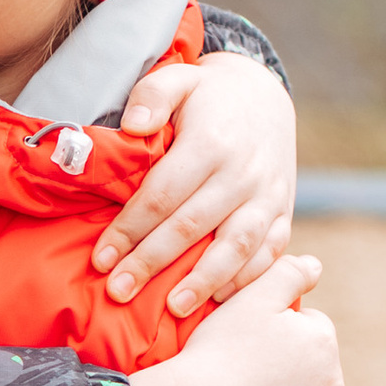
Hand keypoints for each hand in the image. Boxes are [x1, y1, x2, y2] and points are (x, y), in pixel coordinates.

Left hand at [95, 53, 295, 315]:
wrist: (264, 97)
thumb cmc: (207, 96)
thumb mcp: (179, 78)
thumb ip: (152, 95)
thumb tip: (133, 127)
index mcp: (211, 142)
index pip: (162, 194)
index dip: (130, 229)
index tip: (101, 258)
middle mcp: (243, 173)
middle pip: (192, 226)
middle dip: (152, 263)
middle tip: (119, 291)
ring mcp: (268, 196)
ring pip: (237, 247)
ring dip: (204, 281)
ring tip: (173, 307)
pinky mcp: (284, 212)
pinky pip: (270, 253)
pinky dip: (247, 280)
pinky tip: (218, 300)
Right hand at [117, 255, 344, 385]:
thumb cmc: (215, 355)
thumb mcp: (249, 298)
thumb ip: (287, 273)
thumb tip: (316, 265)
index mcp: (321, 338)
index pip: (309, 331)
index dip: (277, 338)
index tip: (247, 350)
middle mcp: (334, 382)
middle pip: (315, 372)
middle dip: (290, 374)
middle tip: (245, 382)